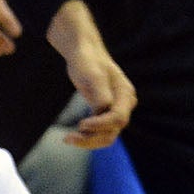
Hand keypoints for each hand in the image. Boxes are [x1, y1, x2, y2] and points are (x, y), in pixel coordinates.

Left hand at [49, 2, 136, 147]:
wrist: (84, 52)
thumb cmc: (87, 61)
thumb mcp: (93, 75)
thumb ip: (101, 94)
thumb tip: (104, 110)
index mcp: (125, 93)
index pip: (118, 118)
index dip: (100, 125)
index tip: (80, 124)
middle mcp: (124, 103)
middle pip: (114, 130)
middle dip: (92, 138)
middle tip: (69, 138)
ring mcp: (116, 108)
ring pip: (108, 135)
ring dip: (89, 141)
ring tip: (68, 138)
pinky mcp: (106, 111)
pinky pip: (101, 131)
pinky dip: (88, 136)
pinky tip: (72, 135)